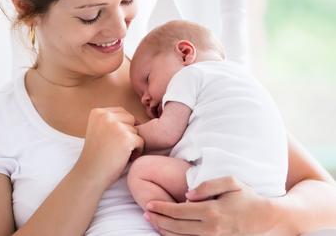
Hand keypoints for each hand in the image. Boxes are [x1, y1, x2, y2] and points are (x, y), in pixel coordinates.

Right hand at [77, 107, 143, 186]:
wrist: (89, 173)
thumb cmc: (96, 155)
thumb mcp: (98, 130)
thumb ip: (111, 121)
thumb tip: (138, 121)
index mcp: (97, 112)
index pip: (122, 112)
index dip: (123, 127)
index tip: (114, 140)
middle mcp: (106, 116)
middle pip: (131, 119)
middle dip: (129, 133)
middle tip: (118, 147)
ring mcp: (116, 126)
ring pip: (136, 130)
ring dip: (132, 143)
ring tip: (120, 154)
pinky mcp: (126, 138)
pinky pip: (141, 141)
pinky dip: (137, 151)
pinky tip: (125, 158)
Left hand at [143, 176, 277, 235]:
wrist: (267, 218)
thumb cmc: (247, 197)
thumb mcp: (231, 182)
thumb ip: (207, 185)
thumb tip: (187, 195)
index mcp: (212, 212)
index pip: (179, 211)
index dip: (162, 208)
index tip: (149, 205)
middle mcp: (211, 229)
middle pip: (176, 227)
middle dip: (158, 220)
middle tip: (146, 213)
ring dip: (164, 230)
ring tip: (153, 221)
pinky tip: (168, 232)